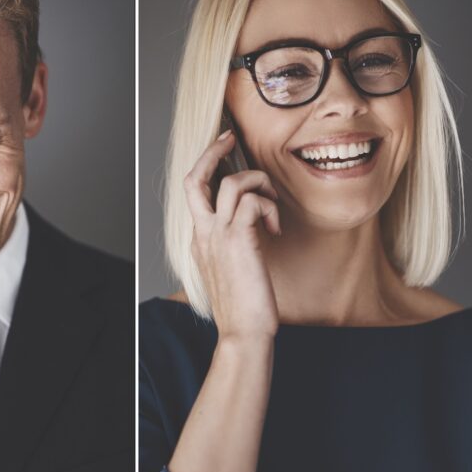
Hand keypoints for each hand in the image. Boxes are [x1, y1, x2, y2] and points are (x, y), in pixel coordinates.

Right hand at [182, 129, 280, 341]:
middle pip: (195, 178)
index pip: (194, 191)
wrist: (244, 333)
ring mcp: (217, 236)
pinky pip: (252, 202)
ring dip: (258, 183)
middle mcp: (203, 233)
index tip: (224, 149)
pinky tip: (276, 228)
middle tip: (231, 137)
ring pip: (230, 183)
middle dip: (213, 150)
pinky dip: (269, 207)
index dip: (207, 166)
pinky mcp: (238, 241)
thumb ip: (233, 248)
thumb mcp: (232, 271)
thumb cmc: (244, 308)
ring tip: (272, 204)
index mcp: (200, 239)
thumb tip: (253, 229)